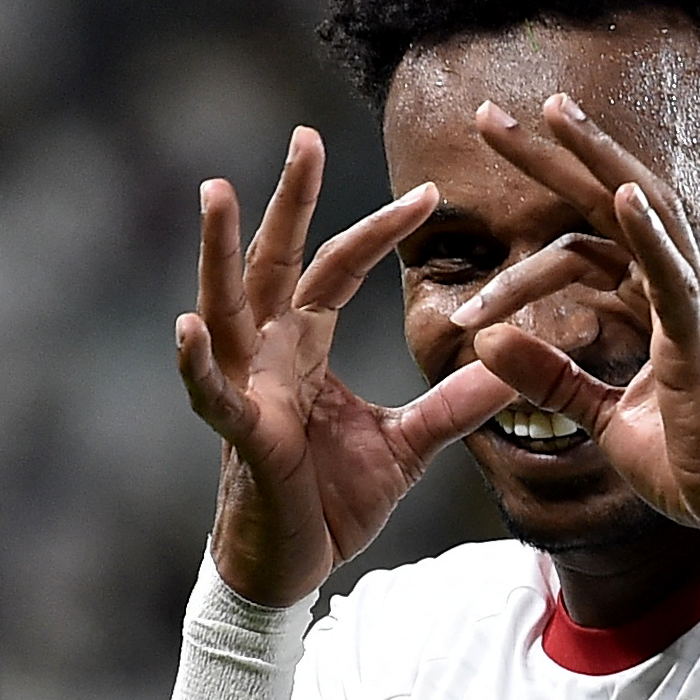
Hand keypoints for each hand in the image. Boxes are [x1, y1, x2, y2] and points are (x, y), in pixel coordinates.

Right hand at [174, 128, 514, 604]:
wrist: (294, 566)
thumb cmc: (333, 500)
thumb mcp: (411, 444)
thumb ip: (457, 404)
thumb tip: (515, 367)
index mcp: (305, 345)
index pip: (340, 268)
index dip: (380, 229)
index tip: (432, 191)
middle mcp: (268, 352)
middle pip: (277, 260)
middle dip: (290, 199)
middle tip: (306, 134)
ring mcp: (246, 388)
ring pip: (225, 304)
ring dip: (218, 249)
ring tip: (216, 190)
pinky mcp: (239, 434)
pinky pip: (209, 392)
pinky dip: (195, 361)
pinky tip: (184, 326)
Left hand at [460, 95, 699, 545]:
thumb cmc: (694, 468)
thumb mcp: (605, 417)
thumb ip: (550, 377)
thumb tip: (485, 343)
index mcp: (658, 303)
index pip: (594, 229)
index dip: (546, 194)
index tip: (491, 159)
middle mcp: (681, 290)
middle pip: (614, 198)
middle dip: (556, 151)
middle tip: (489, 113)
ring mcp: (698, 311)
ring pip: (646, 214)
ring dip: (596, 162)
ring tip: (548, 118)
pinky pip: (674, 278)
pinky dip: (648, 233)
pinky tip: (618, 194)